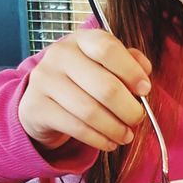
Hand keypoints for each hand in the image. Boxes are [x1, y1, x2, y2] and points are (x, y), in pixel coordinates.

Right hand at [18, 28, 151, 151]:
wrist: (41, 100)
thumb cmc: (81, 81)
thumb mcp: (103, 65)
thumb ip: (127, 62)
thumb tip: (145, 71)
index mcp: (81, 40)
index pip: (107, 48)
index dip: (131, 71)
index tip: (145, 89)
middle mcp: (60, 55)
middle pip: (104, 86)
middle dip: (129, 108)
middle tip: (138, 119)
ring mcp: (45, 80)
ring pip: (91, 111)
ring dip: (115, 128)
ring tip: (126, 136)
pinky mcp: (37, 107)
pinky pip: (76, 128)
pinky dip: (98, 139)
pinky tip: (109, 142)